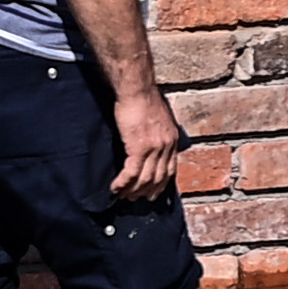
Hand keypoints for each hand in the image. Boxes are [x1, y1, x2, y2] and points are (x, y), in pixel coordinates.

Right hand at [108, 84, 183, 203]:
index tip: (154, 193)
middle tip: (135, 198)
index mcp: (172, 140)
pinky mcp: (139, 148)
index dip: (161, 184)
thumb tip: (153, 138)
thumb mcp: (160, 116)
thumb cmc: (143, 98)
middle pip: (159, 178)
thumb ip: (159, 131)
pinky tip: (115, 188)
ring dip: (133, 190)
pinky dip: (123, 183)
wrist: (137, 89)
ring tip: (123, 196)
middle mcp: (166, 147)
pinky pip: (131, 173)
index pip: (171, 169)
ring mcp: (154, 149)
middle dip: (146, 191)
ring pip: (145, 179)